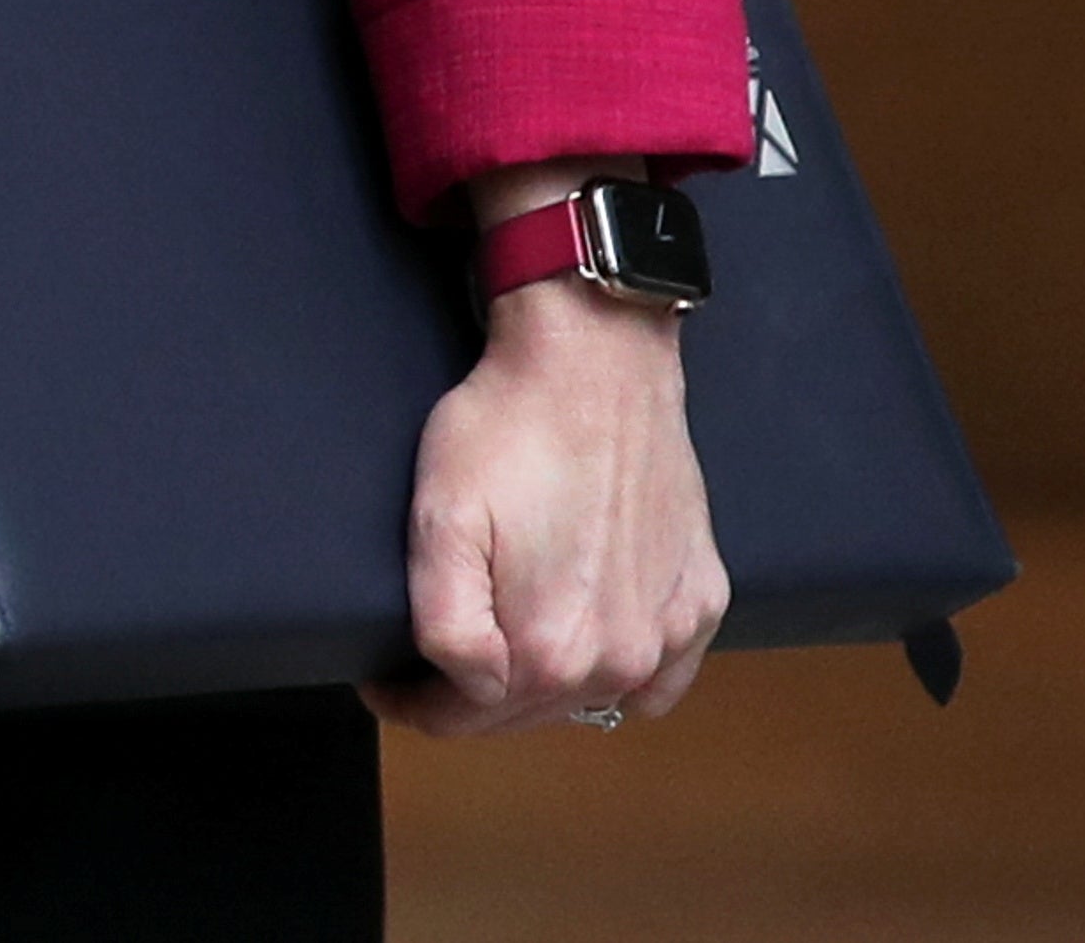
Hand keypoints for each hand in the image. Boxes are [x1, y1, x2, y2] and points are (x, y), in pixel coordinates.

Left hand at [373, 185, 729, 738]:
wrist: (595, 366)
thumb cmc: (508, 431)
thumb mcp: (441, 519)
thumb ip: (447, 626)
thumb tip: (469, 689)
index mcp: (551, 651)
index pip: (467, 718)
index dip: (414, 703)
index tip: (383, 678)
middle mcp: (620, 660)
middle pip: (527, 714)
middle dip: (472, 699)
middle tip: (431, 665)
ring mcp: (667, 632)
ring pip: (591, 697)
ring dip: (542, 688)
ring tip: (500, 648)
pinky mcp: (701, 599)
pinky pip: (659, 679)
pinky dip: (624, 679)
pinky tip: (591, 649)